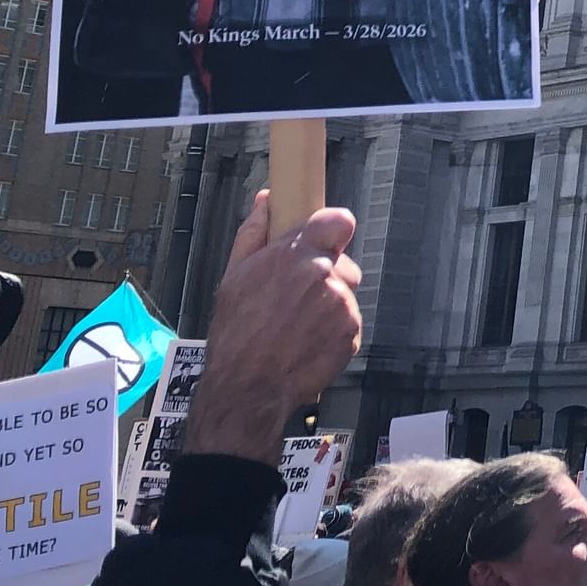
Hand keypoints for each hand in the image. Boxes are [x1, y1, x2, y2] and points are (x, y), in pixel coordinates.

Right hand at [184, 191, 362, 463]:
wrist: (247, 385)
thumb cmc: (237, 331)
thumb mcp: (234, 276)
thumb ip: (254, 233)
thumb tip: (266, 200)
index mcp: (297, 255)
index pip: (339, 221)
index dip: (333, 230)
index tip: (325, 240)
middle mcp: (325, 275)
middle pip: (343, 263)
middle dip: (326, 275)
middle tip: (296, 299)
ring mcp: (342, 306)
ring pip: (345, 294)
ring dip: (328, 305)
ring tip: (296, 325)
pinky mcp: (352, 333)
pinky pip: (348, 322)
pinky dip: (333, 330)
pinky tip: (306, 342)